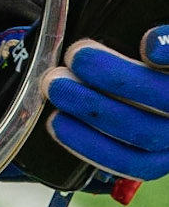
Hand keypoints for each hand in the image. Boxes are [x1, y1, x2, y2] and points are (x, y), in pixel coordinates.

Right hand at [45, 27, 168, 181]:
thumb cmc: (144, 82)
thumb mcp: (130, 112)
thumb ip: (104, 117)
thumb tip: (50, 117)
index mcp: (166, 147)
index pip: (136, 162)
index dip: (92, 147)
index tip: (54, 121)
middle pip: (145, 131)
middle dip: (92, 108)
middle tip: (55, 81)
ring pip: (163, 96)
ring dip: (115, 76)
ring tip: (77, 54)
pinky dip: (166, 48)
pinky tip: (146, 44)